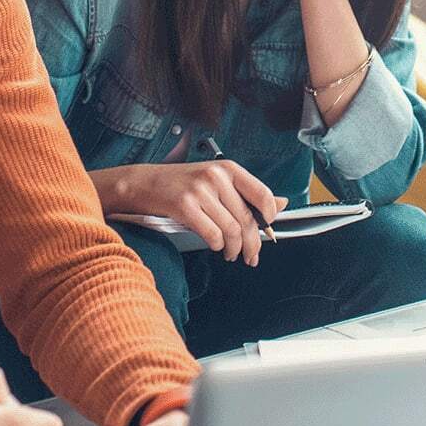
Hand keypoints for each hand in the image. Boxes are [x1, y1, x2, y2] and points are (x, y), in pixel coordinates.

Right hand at [106, 160, 284, 263]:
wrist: (143, 183)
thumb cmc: (181, 184)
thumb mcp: (216, 181)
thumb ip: (247, 193)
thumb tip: (282, 204)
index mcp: (228, 168)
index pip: (262, 193)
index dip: (269, 216)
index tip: (268, 229)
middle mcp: (216, 176)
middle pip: (246, 219)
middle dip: (253, 244)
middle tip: (252, 256)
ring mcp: (200, 190)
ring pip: (231, 230)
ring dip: (234, 249)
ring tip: (232, 254)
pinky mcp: (185, 206)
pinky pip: (212, 234)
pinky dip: (217, 245)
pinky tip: (216, 245)